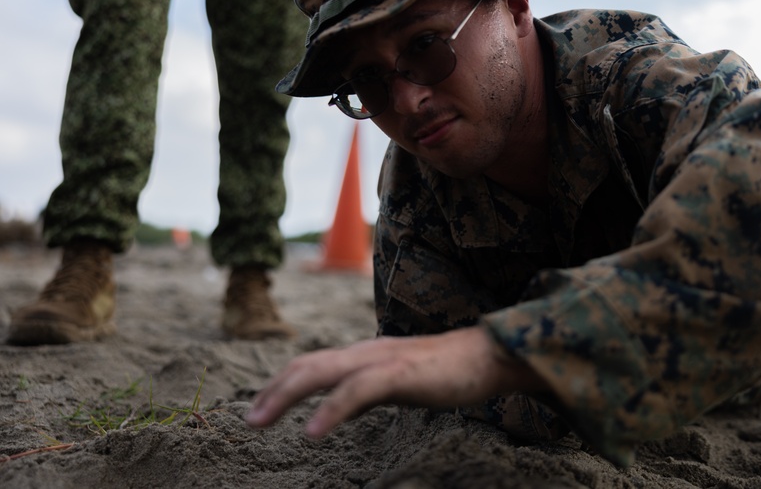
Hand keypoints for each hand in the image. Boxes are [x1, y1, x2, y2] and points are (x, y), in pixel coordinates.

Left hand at [245, 325, 544, 436]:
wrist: (490, 356)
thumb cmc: (449, 371)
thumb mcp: (401, 382)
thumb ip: (370, 390)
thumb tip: (342, 408)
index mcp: (367, 354)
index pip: (314, 363)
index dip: (282, 383)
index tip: (258, 407)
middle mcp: (368, 352)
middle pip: (308, 364)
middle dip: (273, 390)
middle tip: (248, 420)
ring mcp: (383, 360)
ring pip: (323, 372)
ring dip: (286, 396)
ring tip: (259, 421)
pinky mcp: (401, 374)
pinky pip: (358, 391)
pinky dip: (330, 410)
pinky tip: (312, 432)